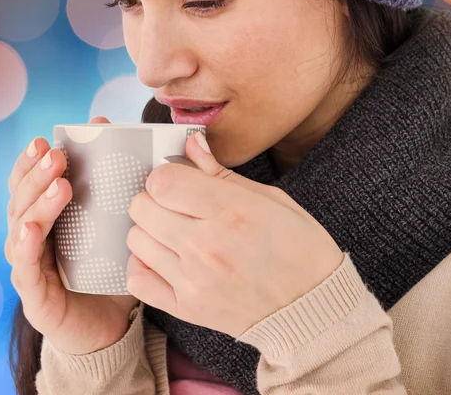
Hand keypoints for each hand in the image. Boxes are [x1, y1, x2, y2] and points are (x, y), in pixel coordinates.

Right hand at [5, 116, 139, 354]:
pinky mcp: (35, 298)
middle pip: (21, 202)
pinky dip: (27, 249)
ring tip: (60, 186)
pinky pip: (26, 270)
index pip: (26, 185)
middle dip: (37, 176)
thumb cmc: (106, 267)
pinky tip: (31, 230)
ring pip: (22, 230)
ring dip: (38, 204)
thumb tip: (107, 125)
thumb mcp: (109, 221)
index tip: (44, 141)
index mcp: (42, 220)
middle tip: (57, 156)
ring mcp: (28, 268)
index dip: (30, 163)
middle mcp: (28, 240)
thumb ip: (106, 178)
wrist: (109, 325)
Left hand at [125, 131, 343, 337]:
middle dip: (153, 198)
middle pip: (141, 207)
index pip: (162, 181)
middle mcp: (207, 246)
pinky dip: (145, 265)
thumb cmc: (299, 248)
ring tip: (175, 232)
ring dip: (150, 230)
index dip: (165, 174)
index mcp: (232, 211)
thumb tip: (190, 142)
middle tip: (176, 204)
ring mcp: (194, 281)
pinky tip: (166, 259)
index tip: (179, 180)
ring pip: (136, 239)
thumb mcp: (271, 199)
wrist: (314, 309)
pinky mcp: (187, 308)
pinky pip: (138, 280)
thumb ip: (221, 172)